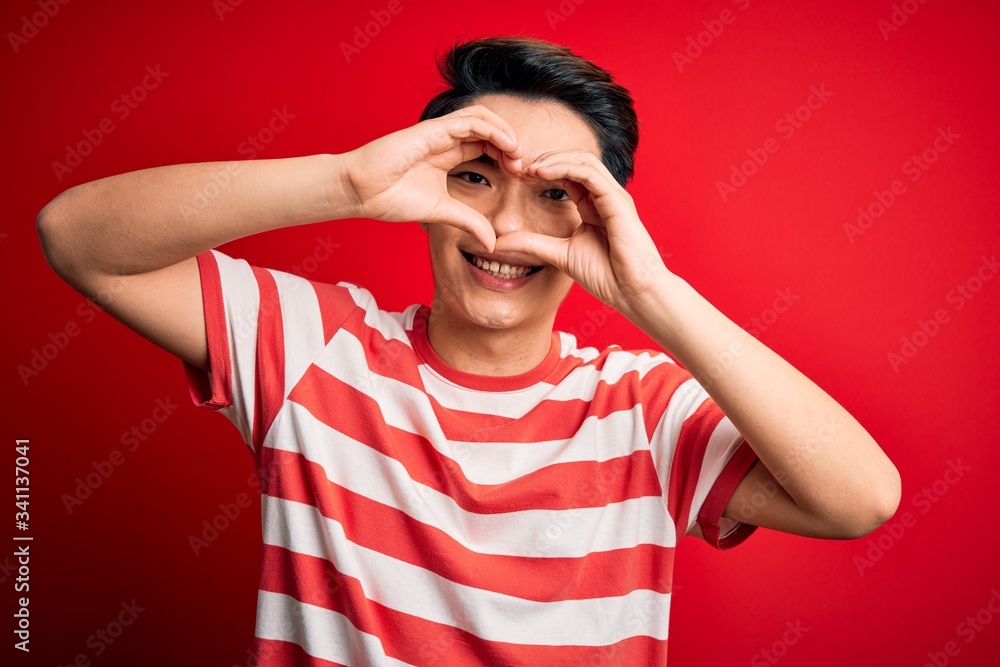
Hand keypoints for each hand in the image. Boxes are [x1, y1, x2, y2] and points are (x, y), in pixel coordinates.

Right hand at [341, 105, 523, 250]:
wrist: (362, 191)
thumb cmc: (391, 198)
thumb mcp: (442, 212)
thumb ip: (469, 222)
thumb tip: (492, 244)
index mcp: (448, 156)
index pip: (486, 147)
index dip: (506, 158)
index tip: (519, 178)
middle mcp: (446, 141)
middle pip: (489, 131)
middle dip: (511, 146)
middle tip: (523, 168)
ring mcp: (440, 133)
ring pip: (483, 119)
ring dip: (505, 134)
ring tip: (518, 156)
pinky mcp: (434, 130)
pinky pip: (471, 121)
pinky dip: (494, 130)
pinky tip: (508, 146)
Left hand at [492, 149, 670, 314]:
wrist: (632, 291)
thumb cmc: (606, 275)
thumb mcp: (559, 255)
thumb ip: (532, 244)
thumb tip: (499, 243)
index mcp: (593, 206)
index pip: (568, 175)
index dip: (542, 171)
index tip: (517, 177)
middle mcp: (604, 196)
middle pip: (574, 161)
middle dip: (546, 160)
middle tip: (518, 168)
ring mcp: (613, 196)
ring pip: (583, 161)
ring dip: (553, 160)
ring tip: (529, 168)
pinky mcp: (618, 201)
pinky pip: (590, 173)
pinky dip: (565, 167)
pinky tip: (543, 172)